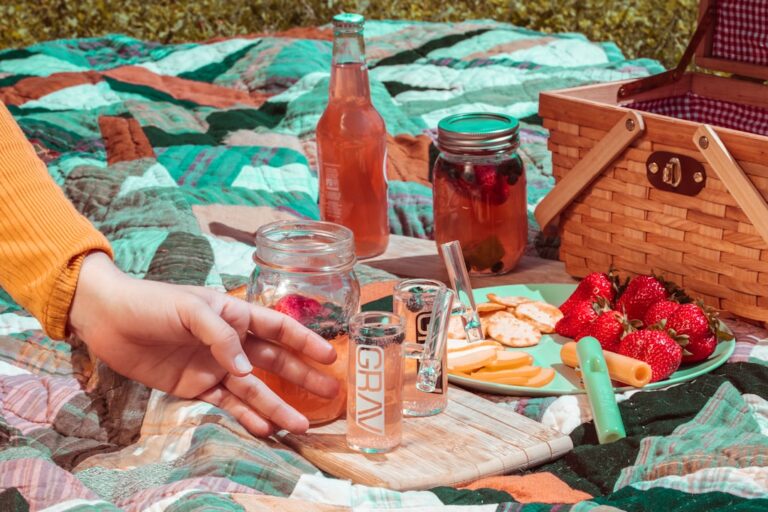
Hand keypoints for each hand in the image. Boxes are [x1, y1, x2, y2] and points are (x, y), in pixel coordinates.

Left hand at [68, 252, 338, 436]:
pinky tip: (264, 428)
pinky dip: (246, 416)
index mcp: (234, 314)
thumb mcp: (191, 309)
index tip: (330, 355)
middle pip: (275, 361)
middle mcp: (231, 342)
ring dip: (277, 405)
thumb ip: (222, 337)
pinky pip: (227, 403)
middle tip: (331, 392)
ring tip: (301, 425)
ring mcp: (215, 366)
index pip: (277, 327)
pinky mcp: (196, 386)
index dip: (304, 341)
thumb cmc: (153, 303)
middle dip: (303, 377)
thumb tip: (247, 371)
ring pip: (255, 389)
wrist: (108, 320)